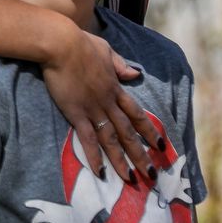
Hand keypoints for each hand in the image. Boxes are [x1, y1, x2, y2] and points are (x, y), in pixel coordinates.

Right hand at [40, 25, 161, 182]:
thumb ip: (120, 64)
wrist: (61, 44)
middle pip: (128, 132)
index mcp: (116, 87)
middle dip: (141, 154)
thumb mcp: (106, 50)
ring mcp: (93, 108)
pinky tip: (100, 171)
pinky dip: (95, 156)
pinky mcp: (76, 113)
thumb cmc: (80, 43)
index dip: (149, 131)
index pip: (137, 114)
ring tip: (131, 179)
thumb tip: (135, 74)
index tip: (160, 146)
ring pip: (112, 140)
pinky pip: (88, 139)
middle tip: (152, 174)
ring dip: (122, 161)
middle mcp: (108, 102)